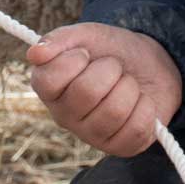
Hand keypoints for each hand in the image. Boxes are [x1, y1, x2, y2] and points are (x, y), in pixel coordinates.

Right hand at [27, 23, 181, 156]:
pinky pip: (136, 128)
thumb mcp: (87, 35)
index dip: (72, 61)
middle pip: (86, 92)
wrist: (150, 65)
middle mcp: (64, 116)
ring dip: (130, 87)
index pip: (48, 81)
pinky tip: (139, 102)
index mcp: (49, 88)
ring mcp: (91, 135)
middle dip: (110, 69)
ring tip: (128, 84)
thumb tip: (34, 54)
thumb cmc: (111, 50)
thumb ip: (59, 40)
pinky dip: (145, 106)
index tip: (85, 53)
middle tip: (114, 67)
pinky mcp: (119, 148)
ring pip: (115, 111)